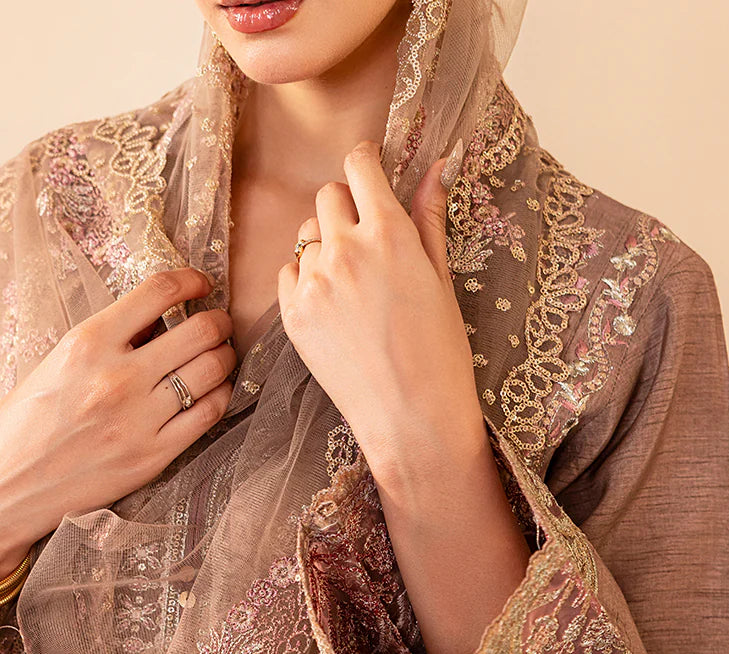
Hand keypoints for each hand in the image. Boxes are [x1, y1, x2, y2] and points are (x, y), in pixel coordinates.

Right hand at [0, 268, 235, 578]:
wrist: (2, 489)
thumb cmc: (23, 424)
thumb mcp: (55, 363)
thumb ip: (108, 340)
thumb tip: (161, 319)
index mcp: (86, 343)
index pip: (159, 291)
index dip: (191, 281)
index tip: (200, 285)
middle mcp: (116, 378)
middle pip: (201, 330)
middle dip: (218, 322)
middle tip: (217, 325)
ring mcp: (138, 420)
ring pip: (212, 371)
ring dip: (223, 357)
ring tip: (217, 358)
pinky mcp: (152, 457)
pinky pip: (209, 414)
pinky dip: (219, 396)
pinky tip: (211, 393)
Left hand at [276, 139, 484, 480]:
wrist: (410, 415)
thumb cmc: (438, 350)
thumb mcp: (441, 277)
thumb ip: (429, 216)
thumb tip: (439, 163)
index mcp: (388, 232)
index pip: (359, 165)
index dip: (365, 162)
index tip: (369, 169)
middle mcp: (345, 250)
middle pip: (328, 197)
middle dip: (346, 207)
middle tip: (367, 239)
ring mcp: (313, 283)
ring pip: (306, 237)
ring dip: (325, 246)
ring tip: (353, 284)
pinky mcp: (292, 314)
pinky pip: (287, 273)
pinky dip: (304, 279)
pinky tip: (332, 305)